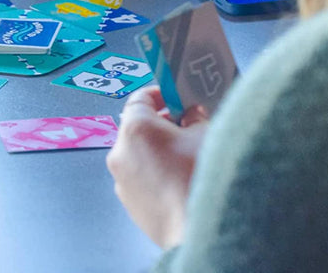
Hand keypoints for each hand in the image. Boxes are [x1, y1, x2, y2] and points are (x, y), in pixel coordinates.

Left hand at [107, 87, 207, 247]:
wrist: (199, 232)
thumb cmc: (200, 180)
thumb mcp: (207, 135)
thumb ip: (196, 117)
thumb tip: (192, 114)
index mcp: (135, 128)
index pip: (140, 98)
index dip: (161, 95)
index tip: (176, 98)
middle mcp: (121, 152)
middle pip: (138, 126)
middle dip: (162, 124)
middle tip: (187, 127)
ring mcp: (122, 179)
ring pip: (138, 153)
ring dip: (158, 150)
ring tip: (186, 158)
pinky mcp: (128, 203)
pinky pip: (140, 177)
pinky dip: (155, 173)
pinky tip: (179, 181)